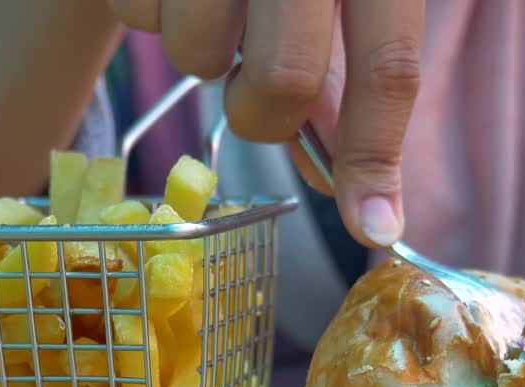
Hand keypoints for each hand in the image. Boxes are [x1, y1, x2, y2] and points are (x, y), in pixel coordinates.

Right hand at [106, 0, 424, 247]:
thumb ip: (351, 64)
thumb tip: (358, 184)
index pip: (390, 67)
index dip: (377, 158)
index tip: (372, 226)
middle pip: (284, 83)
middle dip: (266, 115)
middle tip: (258, 90)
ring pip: (196, 55)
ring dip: (201, 52)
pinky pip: (134, 14)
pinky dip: (148, 9)